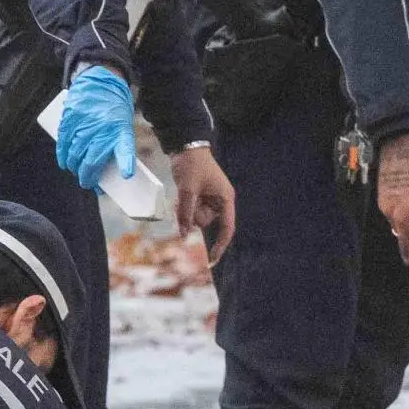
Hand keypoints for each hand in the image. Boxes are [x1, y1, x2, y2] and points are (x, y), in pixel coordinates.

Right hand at [55, 66, 139, 191]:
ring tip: (77, 171)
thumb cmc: (113, 110)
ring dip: (74, 167)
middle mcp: (102, 128)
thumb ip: (116, 146)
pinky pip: (63, 144)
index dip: (126, 163)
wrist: (100, 82)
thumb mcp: (122, 125)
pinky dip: (63, 156)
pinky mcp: (69, 120)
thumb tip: (109, 172)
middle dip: (88, 177)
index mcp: (120, 129)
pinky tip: (64, 163)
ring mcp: (84, 124)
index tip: (127, 174)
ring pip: (75, 155)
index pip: (125, 148)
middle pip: (91, 161)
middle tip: (88, 183)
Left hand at [170, 145, 234, 263]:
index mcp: (225, 199)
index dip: (220, 246)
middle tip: (184, 197)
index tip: (212, 261)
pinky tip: (181, 194)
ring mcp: (210, 200)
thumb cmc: (192, 165)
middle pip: (205, 223)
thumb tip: (184, 235)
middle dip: (192, 216)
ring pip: (196, 219)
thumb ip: (186, 214)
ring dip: (186, 211)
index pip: (227, 228)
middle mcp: (220, 202)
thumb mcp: (187, 190)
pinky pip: (191, 212)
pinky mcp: (200, 198)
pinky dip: (184, 208)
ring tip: (182, 192)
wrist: (185, 147)